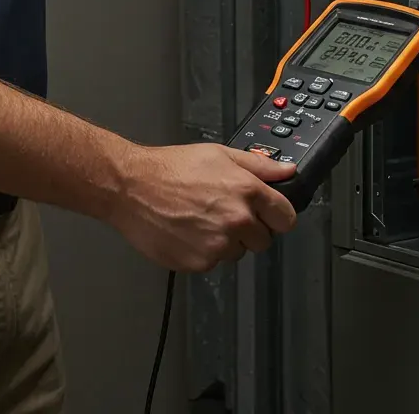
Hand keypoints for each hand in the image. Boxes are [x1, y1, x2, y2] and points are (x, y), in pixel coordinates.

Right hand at [106, 143, 297, 271]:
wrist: (130, 187)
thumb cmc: (171, 168)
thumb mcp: (219, 155)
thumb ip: (259, 166)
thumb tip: (288, 171)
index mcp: (247, 192)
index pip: (286, 218)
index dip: (277, 216)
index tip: (268, 216)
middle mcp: (236, 221)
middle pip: (263, 240)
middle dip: (249, 230)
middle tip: (224, 214)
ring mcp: (217, 245)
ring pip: (236, 253)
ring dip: (225, 242)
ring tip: (200, 220)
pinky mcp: (198, 262)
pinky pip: (212, 263)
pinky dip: (203, 252)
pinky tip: (187, 232)